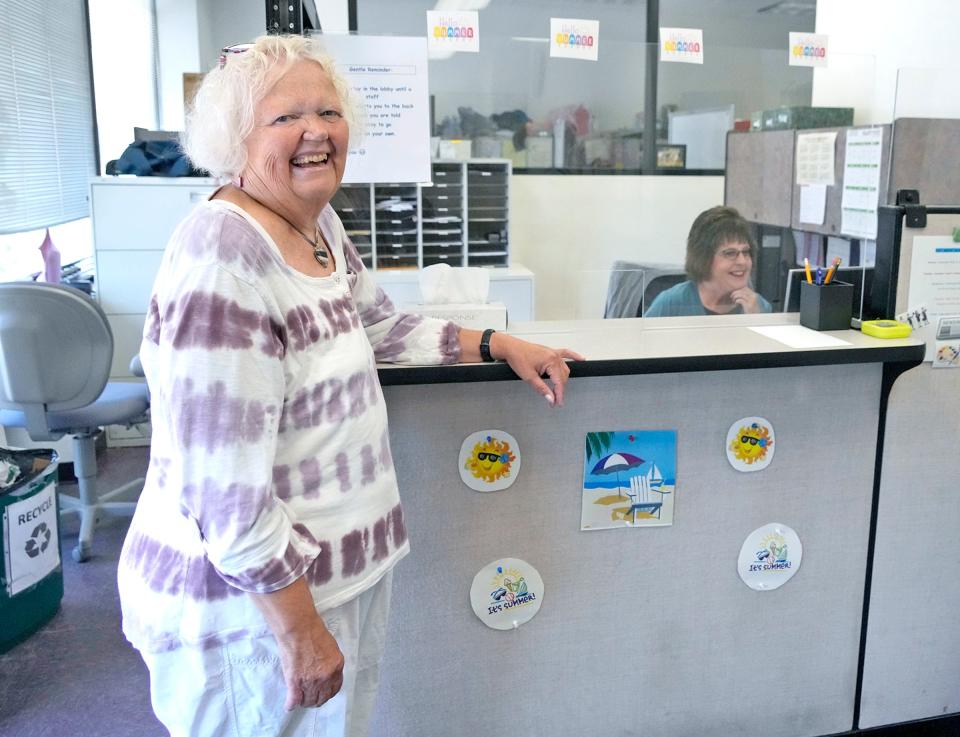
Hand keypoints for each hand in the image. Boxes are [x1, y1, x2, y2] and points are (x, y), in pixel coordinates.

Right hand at [248, 577, 343, 710]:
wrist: (299, 628)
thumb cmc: (312, 631)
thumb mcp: (330, 647)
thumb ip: (330, 662)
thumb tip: (324, 671)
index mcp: (336, 666)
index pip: (335, 688)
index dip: (328, 692)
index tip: (323, 693)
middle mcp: (326, 676)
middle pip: (322, 697)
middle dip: (316, 699)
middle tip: (310, 698)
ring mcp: (311, 681)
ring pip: (308, 701)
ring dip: (304, 702)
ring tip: (300, 700)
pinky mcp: (296, 682)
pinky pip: (294, 701)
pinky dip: (291, 705)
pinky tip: (289, 705)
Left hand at [492, 333, 583, 406]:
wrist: (511, 348)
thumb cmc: (518, 358)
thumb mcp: (529, 377)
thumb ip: (541, 389)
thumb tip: (550, 398)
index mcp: (551, 361)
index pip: (559, 382)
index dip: (559, 395)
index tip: (557, 404)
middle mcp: (555, 356)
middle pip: (563, 377)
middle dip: (560, 390)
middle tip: (555, 401)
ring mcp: (553, 353)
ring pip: (564, 369)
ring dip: (563, 380)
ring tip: (558, 391)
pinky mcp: (550, 351)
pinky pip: (566, 353)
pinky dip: (574, 356)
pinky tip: (581, 359)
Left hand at [730, 287, 762, 313]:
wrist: (758, 318)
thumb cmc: (753, 311)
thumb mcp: (751, 302)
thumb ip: (747, 297)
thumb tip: (738, 293)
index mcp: (755, 295)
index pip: (745, 288)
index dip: (738, 290)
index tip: (734, 293)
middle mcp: (754, 296)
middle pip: (742, 290)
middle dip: (735, 292)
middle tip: (731, 296)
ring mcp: (752, 301)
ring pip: (740, 294)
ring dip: (735, 296)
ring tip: (733, 300)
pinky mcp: (749, 306)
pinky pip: (740, 300)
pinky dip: (736, 301)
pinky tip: (735, 303)